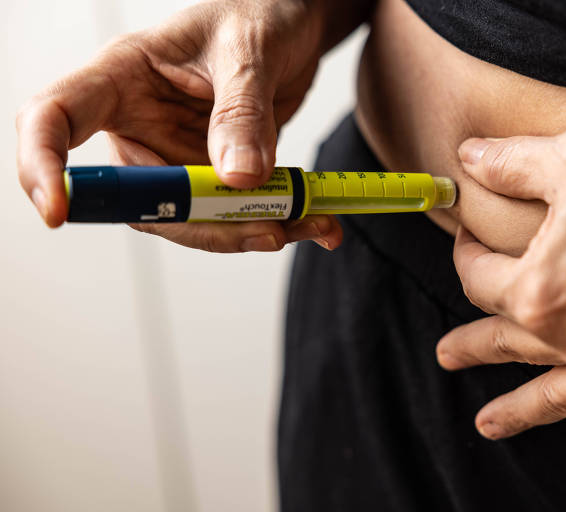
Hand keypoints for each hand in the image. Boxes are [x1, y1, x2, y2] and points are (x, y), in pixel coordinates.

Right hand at [16, 0, 343, 251]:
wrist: (295, 26)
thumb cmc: (259, 13)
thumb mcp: (250, 51)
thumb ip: (242, 111)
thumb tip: (238, 178)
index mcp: (123, 76)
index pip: (56, 118)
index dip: (43, 165)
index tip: (56, 211)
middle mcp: (142, 124)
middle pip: (141, 198)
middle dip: (203, 225)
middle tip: (269, 229)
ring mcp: (177, 156)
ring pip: (192, 219)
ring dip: (249, 232)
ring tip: (310, 223)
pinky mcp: (213, 175)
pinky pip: (231, 215)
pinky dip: (275, 222)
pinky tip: (313, 222)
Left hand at [438, 79, 565, 486]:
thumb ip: (508, 165)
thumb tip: (469, 156)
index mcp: (541, 289)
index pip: (480, 282)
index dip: (465, 256)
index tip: (467, 242)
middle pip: (508, 343)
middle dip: (474, 344)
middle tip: (448, 355)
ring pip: (563, 397)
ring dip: (523, 410)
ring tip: (490, 423)